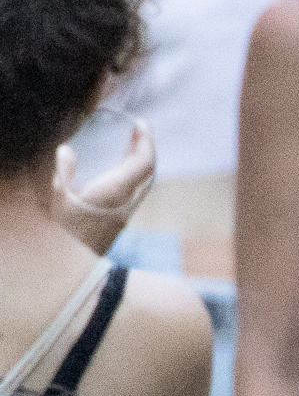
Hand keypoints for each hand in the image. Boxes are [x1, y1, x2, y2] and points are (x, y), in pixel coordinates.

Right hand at [52, 121, 155, 255]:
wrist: (72, 272)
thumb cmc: (60, 232)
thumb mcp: (55, 198)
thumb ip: (62, 172)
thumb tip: (66, 151)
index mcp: (115, 191)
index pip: (144, 162)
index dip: (147, 141)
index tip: (142, 124)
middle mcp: (126, 203)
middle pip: (147, 171)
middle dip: (145, 148)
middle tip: (137, 131)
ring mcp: (124, 216)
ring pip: (142, 184)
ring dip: (139, 163)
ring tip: (129, 145)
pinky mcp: (117, 224)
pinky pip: (133, 194)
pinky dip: (131, 177)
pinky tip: (117, 172)